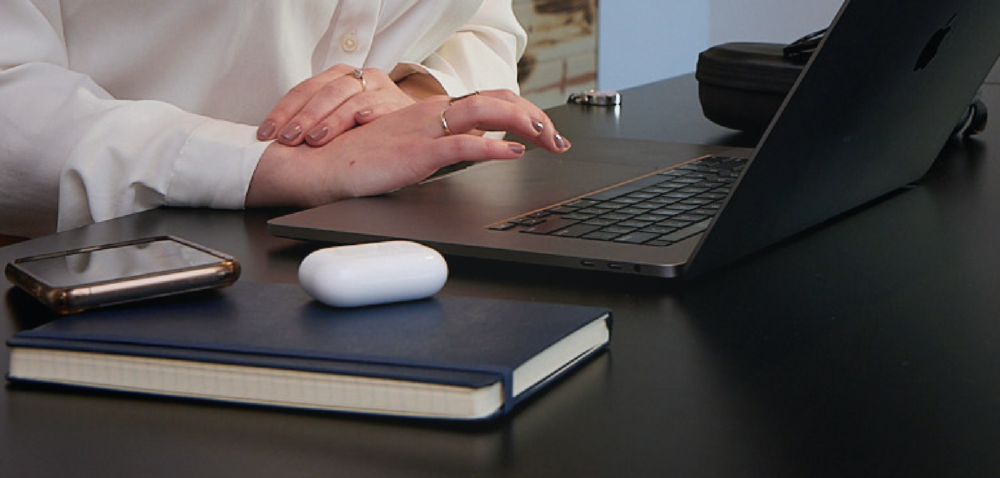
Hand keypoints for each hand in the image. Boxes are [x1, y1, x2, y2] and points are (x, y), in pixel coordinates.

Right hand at [246, 92, 570, 207]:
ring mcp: (424, 131)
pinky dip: (493, 146)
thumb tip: (470, 151)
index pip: (487, 102)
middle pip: (495, 101)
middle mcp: (431, 114)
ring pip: (486, 113)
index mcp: (430, 113)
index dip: (522, 112)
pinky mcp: (416, 153)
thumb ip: (436, 146)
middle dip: (534, 117)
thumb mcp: (405, 149)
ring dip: (524, 124)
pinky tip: (512, 152)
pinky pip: (462, 144)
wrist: (315, 166)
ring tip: (548, 139)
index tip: (544, 132)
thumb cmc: (354, 161)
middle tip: (558, 139)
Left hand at [256, 65, 415, 146]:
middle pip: (327, 93)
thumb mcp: (339, 116)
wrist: (416, 125)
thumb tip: (274, 138)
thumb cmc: (369, 126)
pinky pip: (384, 106)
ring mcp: (381, 89)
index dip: (284, 111)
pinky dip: (373, 112)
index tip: (268, 133)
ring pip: (352, 100)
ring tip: (316, 139)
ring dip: (332, 120)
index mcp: (338, 76)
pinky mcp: (400, 104)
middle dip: (305, 117)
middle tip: (289, 139)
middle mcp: (359, 77)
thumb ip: (313, 119)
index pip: (305, 89)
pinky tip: (360, 121)